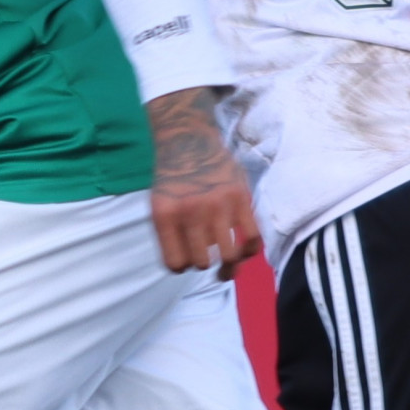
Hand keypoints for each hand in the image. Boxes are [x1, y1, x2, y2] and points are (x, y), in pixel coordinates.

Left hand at [144, 88, 262, 275]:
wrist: (188, 141)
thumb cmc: (172, 180)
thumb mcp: (157, 206)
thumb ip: (169, 236)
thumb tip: (189, 268)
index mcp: (165, 216)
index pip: (174, 263)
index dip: (181, 266)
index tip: (185, 260)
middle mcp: (191, 212)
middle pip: (201, 262)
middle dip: (202, 263)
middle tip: (204, 255)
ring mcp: (218, 205)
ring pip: (229, 255)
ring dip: (227, 265)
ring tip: (226, 267)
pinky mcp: (241, 198)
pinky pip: (252, 239)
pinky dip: (248, 251)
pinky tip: (242, 250)